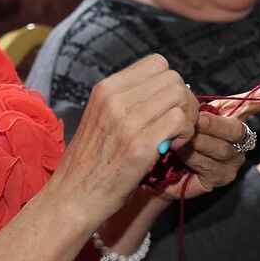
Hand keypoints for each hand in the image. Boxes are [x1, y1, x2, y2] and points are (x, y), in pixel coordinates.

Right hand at [48, 54, 198, 225]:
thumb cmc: (90, 162)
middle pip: (172, 78)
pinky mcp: (140, 146)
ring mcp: (127, 122)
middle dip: (183, 101)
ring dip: (187, 118)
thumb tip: (162, 92)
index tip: (165, 107)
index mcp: (106, 89)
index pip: (156, 63)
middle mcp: (115, 99)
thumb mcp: (99, 118)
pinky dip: (185, 134)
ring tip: (175, 138)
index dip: (168, 84)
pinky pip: (180, 122)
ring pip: (180, 96)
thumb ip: (126, 101)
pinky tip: (173, 148)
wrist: (72, 197)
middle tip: (177, 126)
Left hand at [169, 77, 259, 198]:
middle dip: (211, 125)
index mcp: (232, 115)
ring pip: (221, 147)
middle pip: (236, 128)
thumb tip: (191, 88)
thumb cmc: (171, 135)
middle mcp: (238, 138)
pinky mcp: (222, 178)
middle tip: (193, 123)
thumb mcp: (184, 112)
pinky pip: (212, 165)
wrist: (157, 165)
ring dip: (196, 144)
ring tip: (181, 143)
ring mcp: (233, 159)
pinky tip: (184, 159)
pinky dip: (194, 159)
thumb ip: (197, 103)